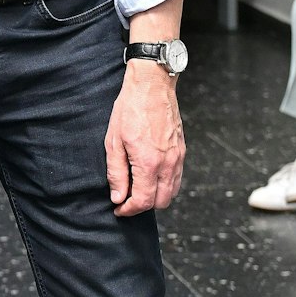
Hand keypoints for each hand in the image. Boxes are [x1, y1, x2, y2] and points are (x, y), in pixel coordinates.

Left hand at [106, 62, 184, 215]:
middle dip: (143, 206)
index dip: (128, 210)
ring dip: (156, 197)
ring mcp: (178, 158)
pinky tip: (150, 177)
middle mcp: (168, 164)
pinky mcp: (182, 151)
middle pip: (161, 202)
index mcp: (148, 163)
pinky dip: (165, 185)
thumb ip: (116, 173)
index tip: (118, 209)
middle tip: (126, 201)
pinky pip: (177, 178)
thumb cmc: (130, 109)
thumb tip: (117, 197)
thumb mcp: (113, 141)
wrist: (152, 86)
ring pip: (172, 192)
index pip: (142, 201)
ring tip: (137, 189)